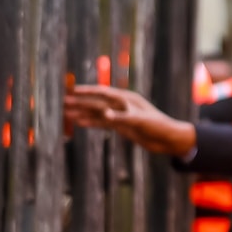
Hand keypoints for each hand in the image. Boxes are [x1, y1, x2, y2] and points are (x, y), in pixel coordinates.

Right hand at [63, 83, 196, 156]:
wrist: (169, 140)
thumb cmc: (159, 126)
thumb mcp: (141, 121)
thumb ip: (122, 118)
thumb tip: (105, 115)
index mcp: (126, 98)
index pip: (103, 93)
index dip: (87, 92)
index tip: (71, 91)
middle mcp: (121, 105)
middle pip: (97, 102)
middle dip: (80, 103)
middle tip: (62, 103)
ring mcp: (120, 115)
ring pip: (97, 113)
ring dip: (82, 113)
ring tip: (66, 114)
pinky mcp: (121, 125)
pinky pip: (102, 123)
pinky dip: (91, 122)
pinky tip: (78, 123)